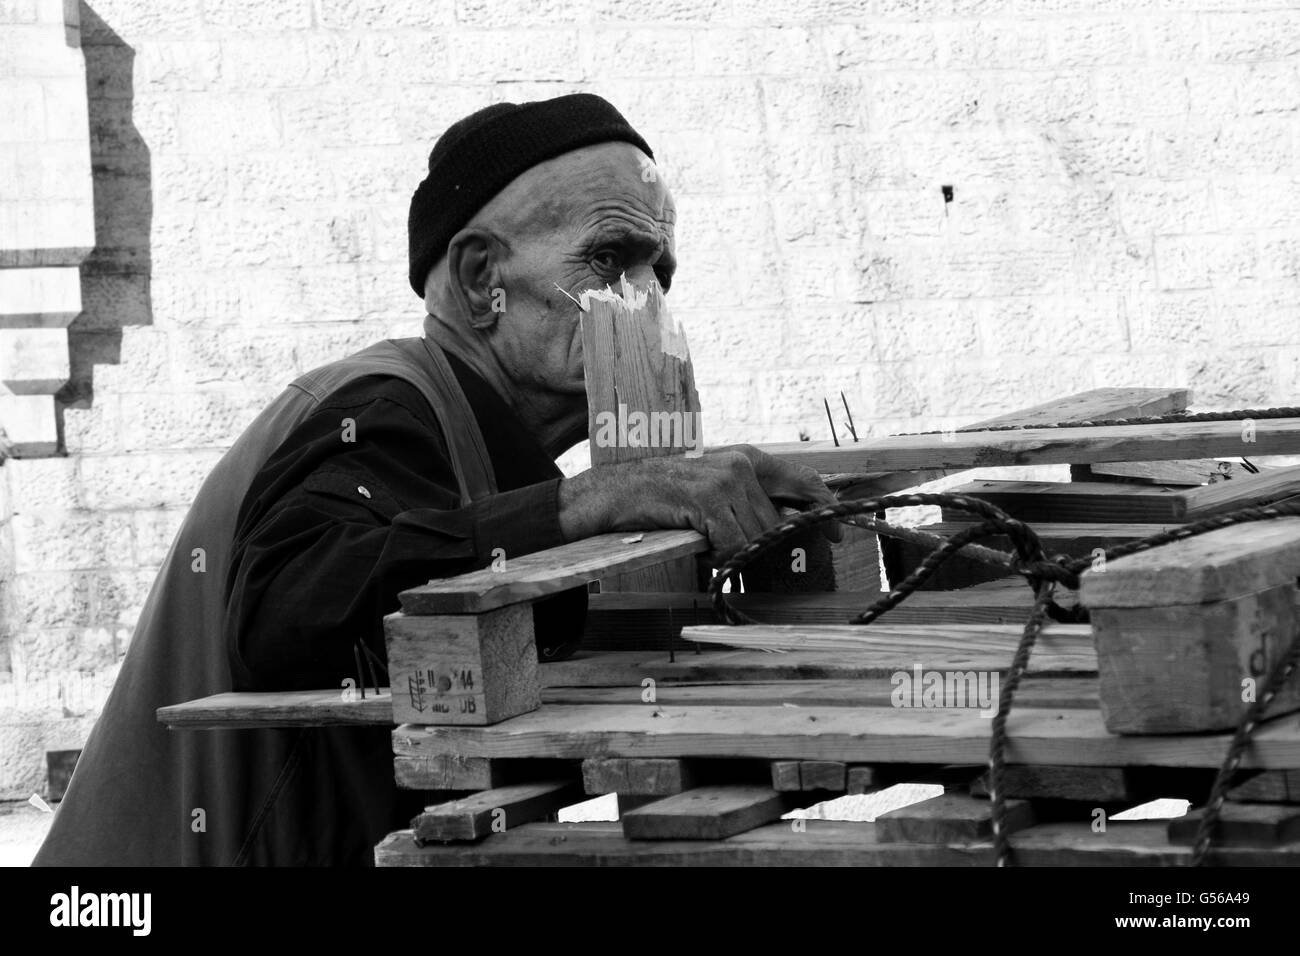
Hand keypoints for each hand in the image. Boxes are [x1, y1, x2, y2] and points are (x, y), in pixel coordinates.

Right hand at [558, 445, 841, 563]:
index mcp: (747, 458)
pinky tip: (699, 545)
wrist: (617, 492)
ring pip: (757, 536)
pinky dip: (719, 555)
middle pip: (778, 522)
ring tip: (706, 541)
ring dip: (735, 552)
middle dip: (764, 546)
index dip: (823, 510)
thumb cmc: (666, 497)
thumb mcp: (714, 491)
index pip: (803, 481)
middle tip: (733, 550)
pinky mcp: (707, 500)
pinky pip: (733, 544)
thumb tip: (787, 527)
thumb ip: (750, 502)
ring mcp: (725, 481)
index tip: (837, 536)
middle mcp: (741, 465)